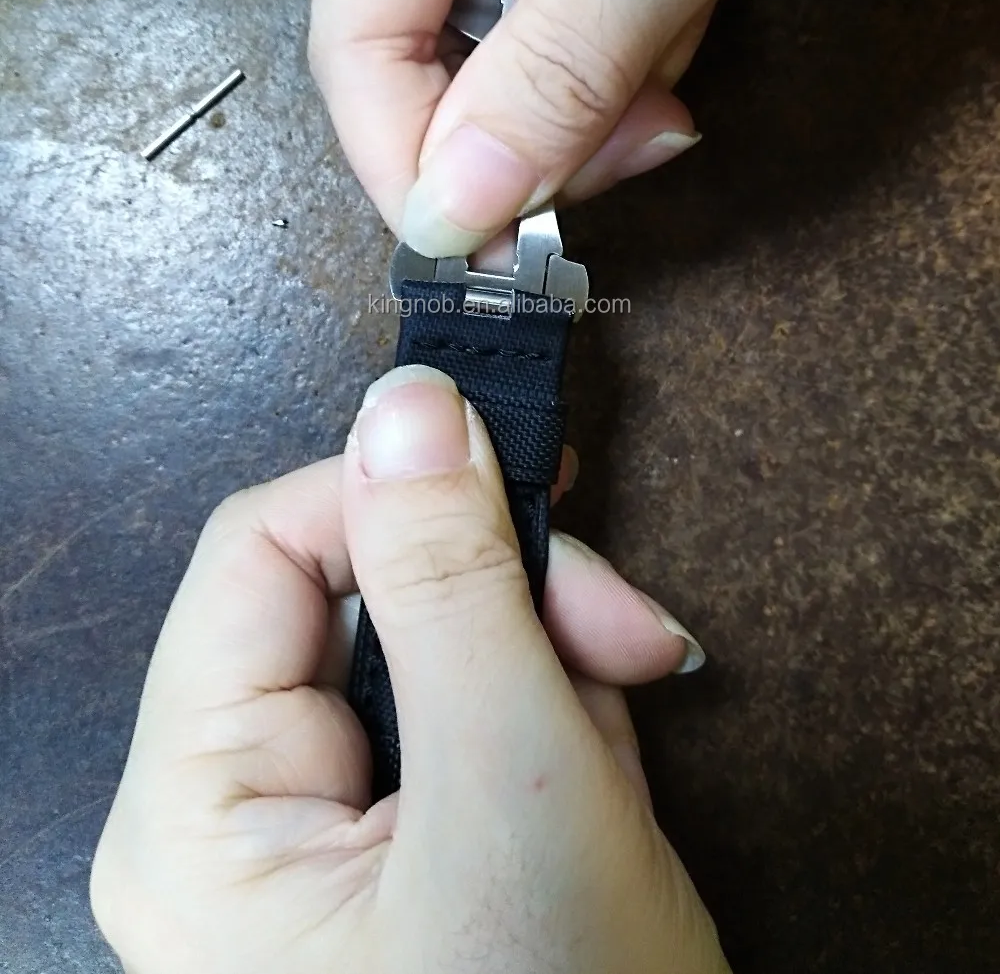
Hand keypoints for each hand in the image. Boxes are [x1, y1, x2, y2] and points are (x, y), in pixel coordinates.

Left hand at [91, 365, 727, 973]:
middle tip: (620, 637)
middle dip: (503, 602)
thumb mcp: (515, 788)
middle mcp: (222, 817)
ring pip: (423, 651)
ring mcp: (304, 838)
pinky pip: (454, 717)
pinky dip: (542, 721)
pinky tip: (590, 776)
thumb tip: (410, 403)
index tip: (529, 478)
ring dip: (539, 669)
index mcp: (198, 808)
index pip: (266, 550)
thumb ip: (454, 581)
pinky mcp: (380, 843)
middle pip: (352, 597)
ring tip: (608, 748)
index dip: (397, 492)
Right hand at [309, 0, 999, 254]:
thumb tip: (454, 201)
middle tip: (590, 181)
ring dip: (581, 113)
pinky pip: (588, 39)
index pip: (358, 14)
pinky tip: (685, 61)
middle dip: (509, 134)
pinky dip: (631, 81)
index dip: (404, 150)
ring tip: (664, 108)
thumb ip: (559, 60)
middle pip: (428, 44)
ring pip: (512, 57)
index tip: (470, 247)